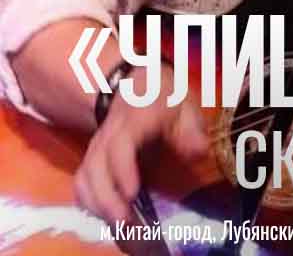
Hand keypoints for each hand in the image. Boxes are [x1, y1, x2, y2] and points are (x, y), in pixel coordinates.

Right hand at [74, 65, 206, 224]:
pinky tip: (105, 215)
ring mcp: (97, 145)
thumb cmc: (164, 97)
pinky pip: (81, 181)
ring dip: (96, 204)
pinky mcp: (91, 157)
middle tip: (125, 221)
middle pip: (96, 165)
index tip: (132, 193)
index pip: (121, 143)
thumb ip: (192, 129)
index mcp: (135, 117)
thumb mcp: (185, 105)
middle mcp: (109, 132)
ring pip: (84, 175)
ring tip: (117, 224)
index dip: (123, 169)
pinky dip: (88, 201)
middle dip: (106, 197)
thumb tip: (198, 152)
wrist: (138, 80)